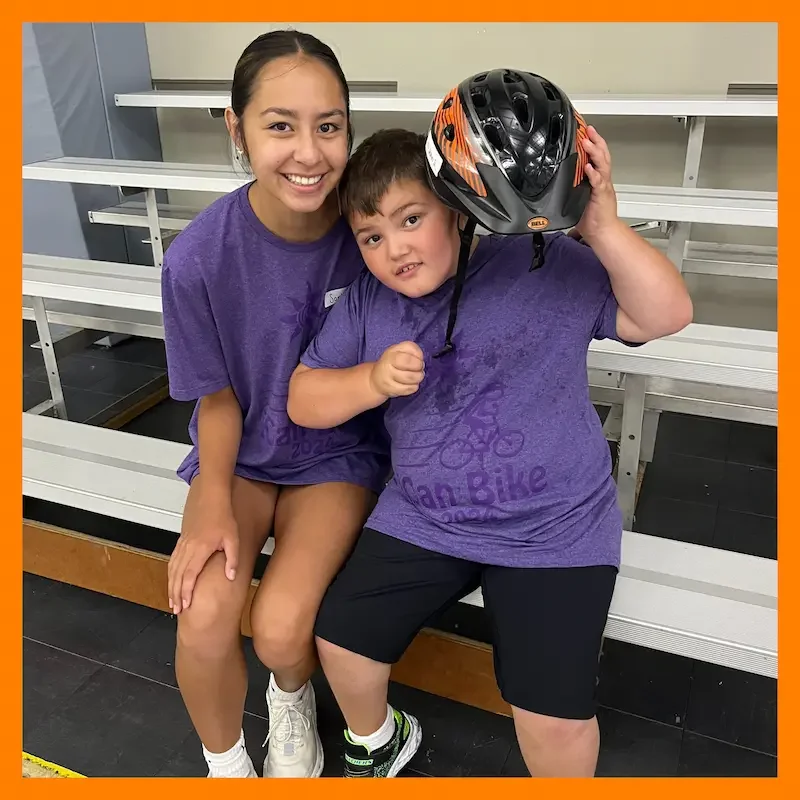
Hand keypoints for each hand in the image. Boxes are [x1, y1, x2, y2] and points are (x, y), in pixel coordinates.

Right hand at [167, 485, 238, 613]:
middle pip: (178, 576)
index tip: (185, 605)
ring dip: (171, 585)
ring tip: (172, 600)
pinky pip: (173, 560)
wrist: (212, 498)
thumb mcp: (233, 538)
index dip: (186, 592)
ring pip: (173, 569)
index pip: (189, 576)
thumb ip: (232, 559)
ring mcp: (184, 544)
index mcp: (200, 549)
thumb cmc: (224, 517)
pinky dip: (171, 573)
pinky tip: (172, 580)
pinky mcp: (183, 540)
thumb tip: (231, 577)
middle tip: (175, 610)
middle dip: (176, 594)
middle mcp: (189, 548)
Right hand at [370, 341, 424, 397]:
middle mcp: (387, 365)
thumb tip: (420, 360)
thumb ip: (413, 350)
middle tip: (418, 369)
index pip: (409, 354)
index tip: (418, 360)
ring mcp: (387, 379)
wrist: (376, 379)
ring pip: (411, 378)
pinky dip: (414, 386)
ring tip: (415, 376)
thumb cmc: (393, 362)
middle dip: (419, 368)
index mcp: (391, 353)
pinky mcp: (390, 390)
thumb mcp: (401, 350)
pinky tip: (410, 384)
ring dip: (418, 378)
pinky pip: (409, 389)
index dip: (418, 358)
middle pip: (409, 365)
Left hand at [571, 126, 621, 243]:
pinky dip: (593, 174)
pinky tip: (588, 167)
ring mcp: (603, 186)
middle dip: (596, 141)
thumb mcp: (577, 196)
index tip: (585, 131)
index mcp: (597, 179)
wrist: (601, 232)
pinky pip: (598, 182)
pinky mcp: (601, 196)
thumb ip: (571, 184)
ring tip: (587, 142)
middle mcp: (602, 179)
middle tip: (588, 129)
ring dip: (594, 152)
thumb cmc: (591, 217)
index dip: (592, 142)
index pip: (596, 156)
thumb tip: (557, 177)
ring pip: (602, 164)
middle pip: (602, 155)